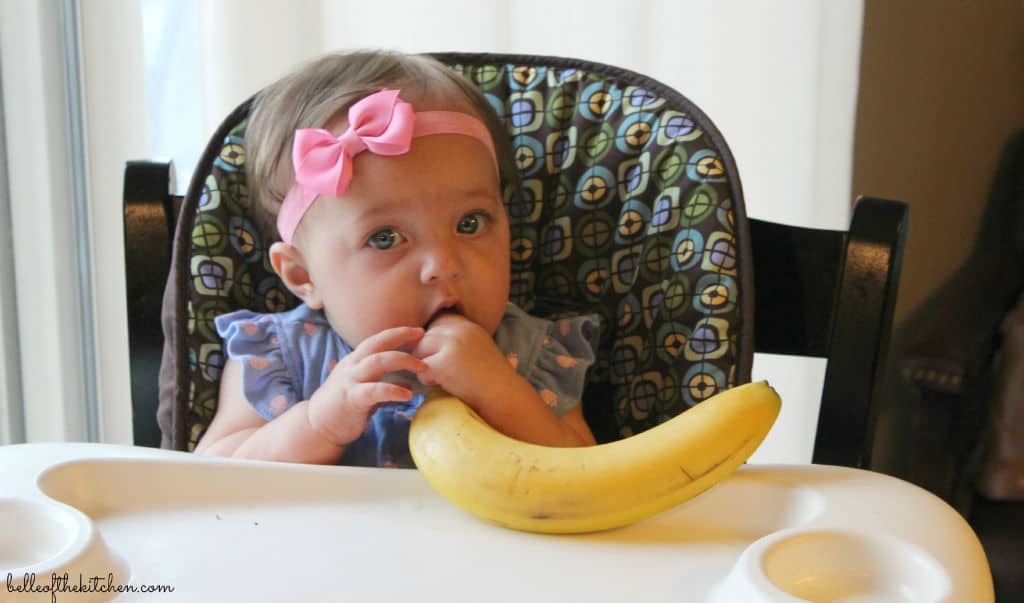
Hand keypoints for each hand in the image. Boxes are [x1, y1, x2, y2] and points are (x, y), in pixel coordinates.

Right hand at [306, 326, 426, 445]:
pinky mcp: (352, 399)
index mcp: (355, 361)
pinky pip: (374, 391)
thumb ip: (385, 384)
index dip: (398, 333)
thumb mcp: (365, 391)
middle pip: (378, 343)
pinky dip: (393, 390)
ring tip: (423, 367)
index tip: (419, 331)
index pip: (377, 339)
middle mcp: (352, 366)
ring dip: (403, 361)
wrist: (317, 427)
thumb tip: (409, 383)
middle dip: (401, 336)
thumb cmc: (343, 408)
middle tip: (424, 337)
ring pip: (377, 362)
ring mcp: (351, 381)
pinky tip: (408, 395)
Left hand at [412, 313, 517, 408]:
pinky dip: (427, 380)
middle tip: (439, 371)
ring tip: (439, 379)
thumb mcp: (482, 352)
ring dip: (424, 365)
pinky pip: (422, 368)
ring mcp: (452, 345)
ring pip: (420, 349)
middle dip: (427, 353)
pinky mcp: (444, 363)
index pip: (439, 322)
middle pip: (426, 335)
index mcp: (470, 327)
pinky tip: (440, 386)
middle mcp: (461, 331)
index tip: (441, 356)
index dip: (435, 340)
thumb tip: (438, 342)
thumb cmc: (495, 382)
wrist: (504, 397)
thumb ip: (464, 343)